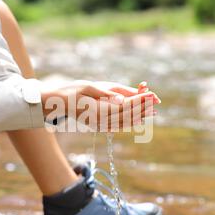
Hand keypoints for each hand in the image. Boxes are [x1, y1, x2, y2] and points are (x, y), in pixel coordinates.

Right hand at [40, 80, 160, 130]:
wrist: (58, 103)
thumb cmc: (71, 91)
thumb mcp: (88, 87)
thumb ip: (106, 94)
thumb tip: (123, 100)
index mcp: (99, 110)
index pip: (125, 106)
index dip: (140, 101)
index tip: (152, 94)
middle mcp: (101, 121)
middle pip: (127, 115)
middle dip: (143, 108)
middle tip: (156, 100)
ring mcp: (100, 126)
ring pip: (125, 122)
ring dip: (140, 116)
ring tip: (153, 109)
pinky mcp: (100, 127)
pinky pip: (119, 126)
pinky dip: (131, 121)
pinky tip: (139, 117)